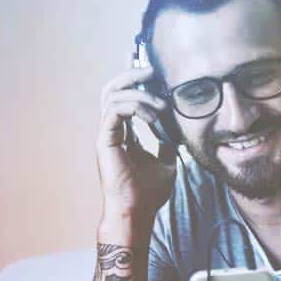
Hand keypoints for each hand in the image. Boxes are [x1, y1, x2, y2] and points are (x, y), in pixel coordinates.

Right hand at [97, 63, 174, 220]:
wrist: (138, 210)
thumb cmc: (148, 192)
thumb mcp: (167, 162)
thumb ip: (167, 145)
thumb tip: (175, 134)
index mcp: (123, 134)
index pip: (124, 98)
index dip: (135, 81)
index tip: (151, 70)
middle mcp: (112, 130)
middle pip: (113, 89)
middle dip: (132, 75)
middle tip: (152, 70)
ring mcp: (106, 134)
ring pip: (112, 95)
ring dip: (140, 93)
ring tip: (161, 105)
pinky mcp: (104, 139)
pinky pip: (115, 109)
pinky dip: (135, 106)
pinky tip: (154, 117)